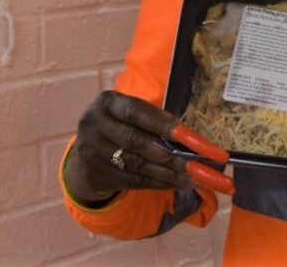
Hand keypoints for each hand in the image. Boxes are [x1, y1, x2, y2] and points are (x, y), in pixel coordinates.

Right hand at [63, 90, 233, 204]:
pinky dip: (160, 182)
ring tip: (197, 176)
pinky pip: (135, 180)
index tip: (193, 137)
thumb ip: (155, 121)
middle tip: (201, 163)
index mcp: (108, 103)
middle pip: (138, 141)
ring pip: (139, 164)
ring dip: (171, 172)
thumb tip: (195, 138)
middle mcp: (95, 125)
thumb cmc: (120, 128)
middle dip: (173, 153)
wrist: (84, 158)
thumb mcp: (130, 115)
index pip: (139, 112)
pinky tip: (180, 183)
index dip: (166, 125)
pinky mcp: (96, 176)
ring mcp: (92, 152)